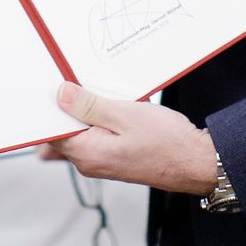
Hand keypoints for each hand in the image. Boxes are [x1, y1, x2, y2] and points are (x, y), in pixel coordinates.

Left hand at [37, 81, 218, 194]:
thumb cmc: (167, 142)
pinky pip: (97, 133)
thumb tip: (61, 95)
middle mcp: (89, 161)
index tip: (56, 85)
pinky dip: (101, 117)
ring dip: (89, 109)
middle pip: (64, 129)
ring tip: (107, 94)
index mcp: (86, 153)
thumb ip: (89, 106)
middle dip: (70, 106)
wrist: (195, 162)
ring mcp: (101, 160)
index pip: (50, 131)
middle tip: (84, 84)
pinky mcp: (113, 156)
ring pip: (81, 129)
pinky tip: (117, 104)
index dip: (50, 107)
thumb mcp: (125, 115)